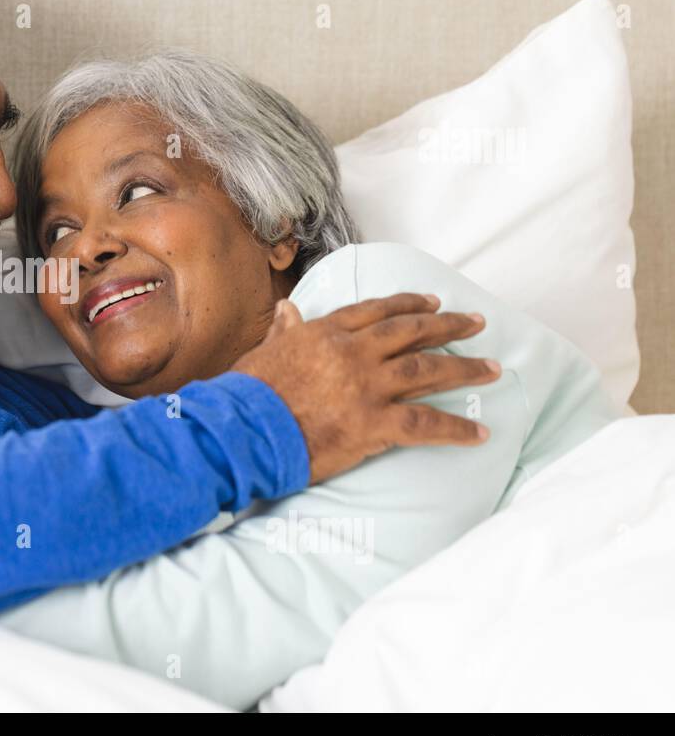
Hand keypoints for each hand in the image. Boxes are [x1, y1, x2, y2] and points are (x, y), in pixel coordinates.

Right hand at [232, 293, 500, 483]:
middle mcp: (353, 352)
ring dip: (464, 369)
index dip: (408, 305)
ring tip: (493, 369)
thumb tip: (288, 309)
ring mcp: (366, 386)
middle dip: (449, 327)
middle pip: (411, 333)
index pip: (375, 311)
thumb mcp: (263, 352)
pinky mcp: (373, 423)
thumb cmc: (246, 394)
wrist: (242, 429)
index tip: (432, 302)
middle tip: (477, 323)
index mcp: (325, 333)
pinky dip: (456, 429)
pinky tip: (480, 433)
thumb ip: (284, 331)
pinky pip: (425, 425)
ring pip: (427, 370)